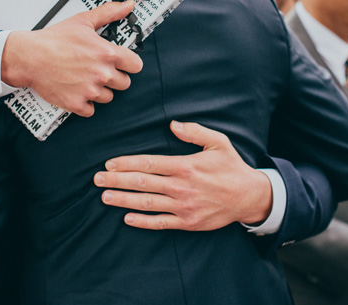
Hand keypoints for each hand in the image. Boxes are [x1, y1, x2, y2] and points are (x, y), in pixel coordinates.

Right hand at [1, 1, 142, 116]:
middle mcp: (101, 73)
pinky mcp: (77, 103)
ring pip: (108, 97)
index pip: (136, 66)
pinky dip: (85, 103)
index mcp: (107, 53)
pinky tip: (77, 91)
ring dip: (100, 90)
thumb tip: (127, 6)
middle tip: (99, 70)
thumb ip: (109, 13)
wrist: (29, 57)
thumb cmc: (53, 40)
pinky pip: (91, 110)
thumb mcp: (83, 20)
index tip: (122, 63)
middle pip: (124, 83)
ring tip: (86, 79)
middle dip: (114, 77)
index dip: (129, 64)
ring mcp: (90, 91)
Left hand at [93, 121, 272, 229]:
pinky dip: (143, 221)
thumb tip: (173, 124)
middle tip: (97, 179)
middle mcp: (181, 187)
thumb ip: (194, 131)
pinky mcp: (188, 222)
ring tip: (105, 196)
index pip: (149, 164)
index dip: (126, 163)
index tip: (110, 162)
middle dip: (116, 180)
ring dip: (123, 200)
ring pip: (147, 203)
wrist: (249, 196)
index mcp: (185, 166)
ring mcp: (184, 207)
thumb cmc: (231, 167)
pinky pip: (161, 223)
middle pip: (142, 183)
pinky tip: (127, 218)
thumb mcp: (218, 142)